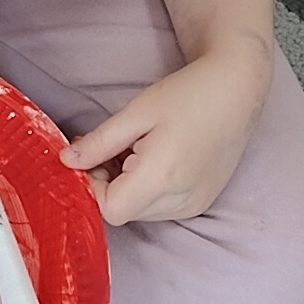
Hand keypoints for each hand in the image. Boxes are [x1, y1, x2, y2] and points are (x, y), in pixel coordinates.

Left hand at [63, 42, 272, 226]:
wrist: (236, 91)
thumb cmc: (188, 95)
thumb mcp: (136, 112)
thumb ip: (100, 142)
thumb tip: (67, 161)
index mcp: (163, 177)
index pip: (110, 209)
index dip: (93, 187)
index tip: (93, 158)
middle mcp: (182, 200)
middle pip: (124, 212)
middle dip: (108, 185)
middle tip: (112, 148)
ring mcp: (195, 205)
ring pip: (141, 212)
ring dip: (128, 188)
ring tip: (138, 150)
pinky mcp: (201, 203)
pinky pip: (161, 208)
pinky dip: (148, 190)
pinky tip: (156, 159)